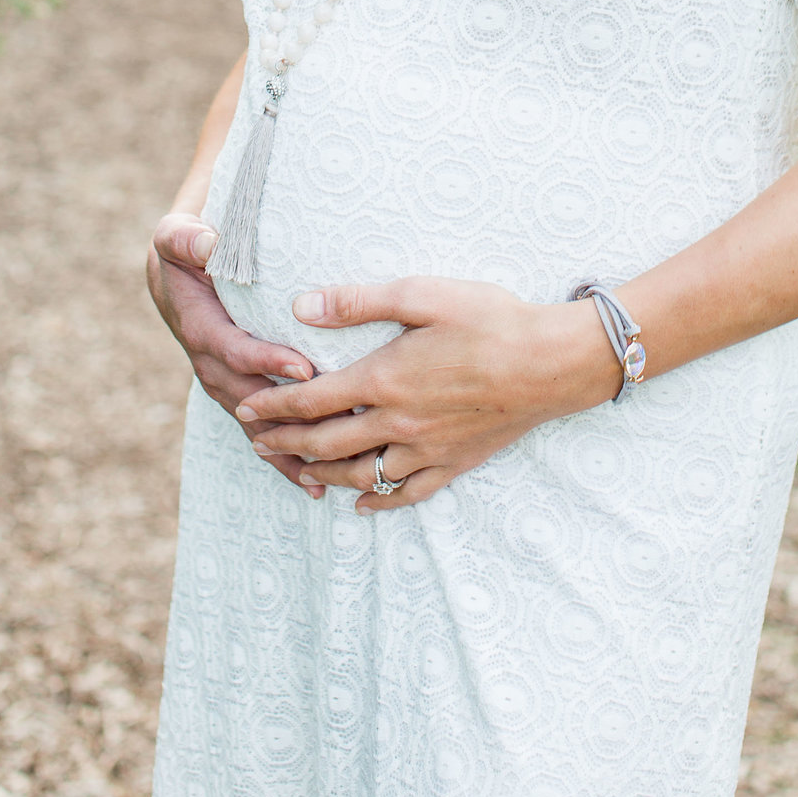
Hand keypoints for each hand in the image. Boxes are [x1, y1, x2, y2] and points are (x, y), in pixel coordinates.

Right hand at [147, 212, 327, 499]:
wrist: (176, 278)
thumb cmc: (184, 250)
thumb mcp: (176, 237)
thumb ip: (187, 238)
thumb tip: (207, 244)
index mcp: (202, 330)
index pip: (236, 351)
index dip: (268, 361)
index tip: (305, 366)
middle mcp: (211, 367)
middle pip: (254, 400)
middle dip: (295, 414)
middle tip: (340, 421)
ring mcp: (226, 388)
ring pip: (259, 426)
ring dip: (295, 446)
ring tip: (335, 466)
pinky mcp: (240, 397)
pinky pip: (261, 434)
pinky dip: (286, 460)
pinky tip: (316, 484)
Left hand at [234, 277, 617, 512]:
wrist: (551, 362)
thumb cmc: (490, 319)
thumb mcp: (422, 294)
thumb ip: (360, 301)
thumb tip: (303, 306)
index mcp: (385, 379)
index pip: (312, 401)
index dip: (274, 407)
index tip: (246, 409)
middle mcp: (399, 422)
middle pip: (327, 444)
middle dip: (286, 443)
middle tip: (255, 443)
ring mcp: (427, 449)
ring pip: (361, 474)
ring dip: (321, 474)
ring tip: (297, 469)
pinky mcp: (454, 463)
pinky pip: (407, 493)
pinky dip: (378, 500)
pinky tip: (361, 502)